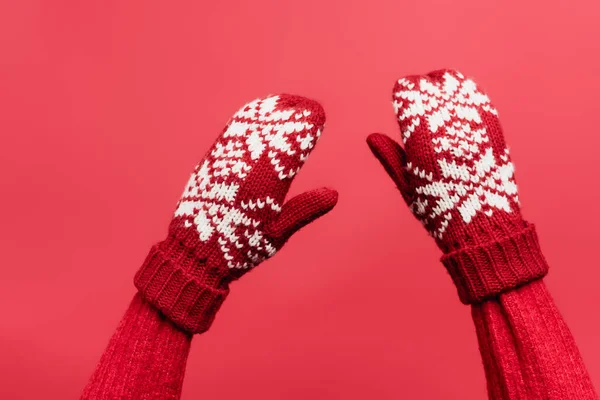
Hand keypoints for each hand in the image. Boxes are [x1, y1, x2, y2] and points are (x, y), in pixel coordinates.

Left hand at [135, 94, 337, 332]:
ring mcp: (226, 159)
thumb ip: (305, 210)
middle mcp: (246, 165)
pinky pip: (232, 129)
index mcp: (266, 183)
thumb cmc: (238, 248)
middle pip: (274, 128)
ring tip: (287, 102)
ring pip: (252, 123)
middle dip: (294, 113)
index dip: (307, 126)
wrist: (195, 252)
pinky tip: (257, 111)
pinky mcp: (211, 159)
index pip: (292, 144)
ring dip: (271, 110)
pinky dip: (248, 116)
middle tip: (309, 106)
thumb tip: (333, 194)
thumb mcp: (277, 234)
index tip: (320, 115)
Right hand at [367, 70, 546, 303]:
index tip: (400, 94)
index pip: (408, 93)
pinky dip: (466, 91)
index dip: (402, 90)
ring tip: (439, 88)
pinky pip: (477, 96)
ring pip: (456, 85)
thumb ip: (390, 157)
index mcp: (420, 138)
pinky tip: (461, 96)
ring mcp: (473, 123)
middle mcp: (447, 124)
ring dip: (444, 83)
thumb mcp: (408, 187)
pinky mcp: (493, 127)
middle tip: (418, 90)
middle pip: (431, 85)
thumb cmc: (440, 212)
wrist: (483, 225)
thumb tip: (372, 137)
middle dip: (421, 85)